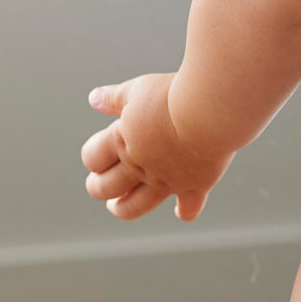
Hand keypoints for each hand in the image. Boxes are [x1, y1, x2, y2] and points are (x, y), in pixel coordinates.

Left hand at [81, 73, 232, 221]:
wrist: (208, 113)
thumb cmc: (175, 96)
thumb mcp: (139, 89)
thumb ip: (114, 97)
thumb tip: (94, 98)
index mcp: (123, 140)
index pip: (93, 158)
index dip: (92, 158)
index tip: (96, 157)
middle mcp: (139, 165)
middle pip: (105, 188)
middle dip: (98, 188)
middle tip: (98, 186)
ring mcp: (166, 180)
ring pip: (136, 206)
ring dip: (124, 209)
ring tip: (119, 208)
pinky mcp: (194, 186)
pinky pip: (188, 208)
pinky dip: (185, 212)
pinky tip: (181, 211)